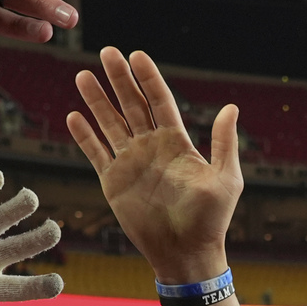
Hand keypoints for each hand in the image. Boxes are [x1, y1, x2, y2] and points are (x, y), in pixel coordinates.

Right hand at [67, 48, 241, 284]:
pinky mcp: (114, 181)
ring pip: (110, 123)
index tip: (137, 55)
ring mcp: (131, 162)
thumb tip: (232, 108)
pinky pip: (96, 153)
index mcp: (177, 142)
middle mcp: (151, 147)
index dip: (148, 78)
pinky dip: (85, 135)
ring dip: (97, 100)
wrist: (186, 253)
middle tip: (107, 52)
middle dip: (119, 79)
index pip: (160, 101)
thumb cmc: (211, 220)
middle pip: (131, 105)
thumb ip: (225, 143)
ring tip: (84, 76)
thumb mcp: (226, 179)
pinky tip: (74, 115)